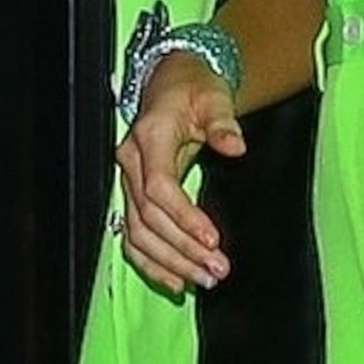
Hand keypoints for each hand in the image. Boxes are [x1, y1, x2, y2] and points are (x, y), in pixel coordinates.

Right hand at [113, 50, 245, 296]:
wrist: (171, 82)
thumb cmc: (193, 89)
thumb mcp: (213, 98)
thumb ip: (223, 123)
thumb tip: (235, 147)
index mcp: (149, 139)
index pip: (159, 188)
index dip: (184, 217)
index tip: (213, 238)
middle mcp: (131, 164)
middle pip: (149, 218)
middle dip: (182, 249)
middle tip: (217, 270)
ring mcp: (128, 182)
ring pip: (138, 233)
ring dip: (169, 262)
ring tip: (203, 280)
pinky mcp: (134, 195)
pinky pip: (134, 236)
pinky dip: (151, 262)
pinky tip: (176, 281)